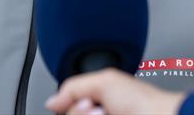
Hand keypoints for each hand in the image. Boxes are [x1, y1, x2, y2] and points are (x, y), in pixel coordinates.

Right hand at [45, 68, 185, 114]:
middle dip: (80, 111)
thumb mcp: (104, 81)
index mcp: (98, 96)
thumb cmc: (142, 101)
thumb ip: (73, 87)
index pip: (68, 103)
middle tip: (100, 108)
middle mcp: (99, 111)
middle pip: (71, 114)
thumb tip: (51, 102)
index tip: (87, 101)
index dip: (73, 104)